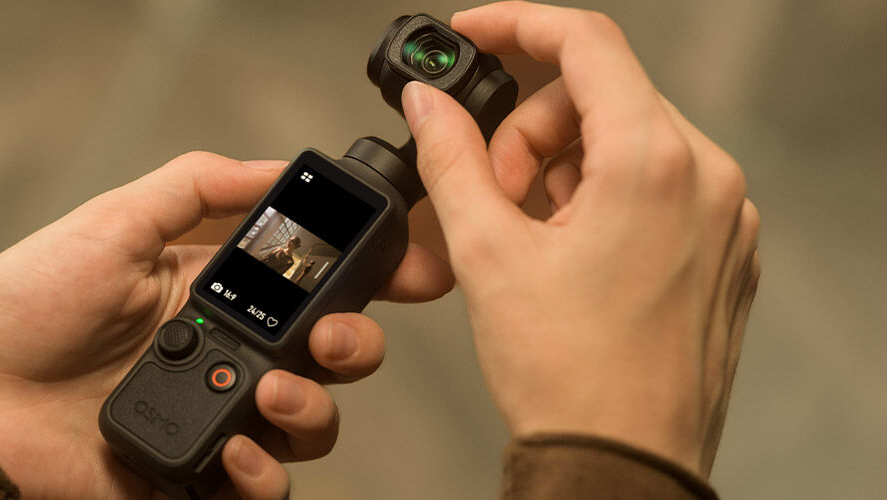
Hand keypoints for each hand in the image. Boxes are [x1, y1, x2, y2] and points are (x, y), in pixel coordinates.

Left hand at [0, 151, 453, 497]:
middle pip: (334, 358)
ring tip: (270, 393)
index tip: (417, 271)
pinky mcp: (196, 474)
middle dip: (356, 346)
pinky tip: (240, 455)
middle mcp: (232, 355)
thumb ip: (197, 188)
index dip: (376, 278)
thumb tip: (277, 168)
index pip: (319, 285)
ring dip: (313, 411)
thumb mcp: (115, 222)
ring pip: (312, 426)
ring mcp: (217, 417)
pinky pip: (262, 488)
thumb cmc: (29, 301)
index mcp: (222, 291)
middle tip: (330, 339)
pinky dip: (266, 478)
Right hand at [401, 2, 759, 476]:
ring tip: (529, 237)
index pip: (586, 43)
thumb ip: (450, 157)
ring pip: (627, 140)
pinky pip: (657, 184)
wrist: (620, 465)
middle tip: (490, 192)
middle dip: (530, 131)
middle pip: (601, 95)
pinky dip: (603, 197)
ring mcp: (724, 216)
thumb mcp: (487, 253)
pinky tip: (568, 252)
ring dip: (563, 168)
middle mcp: (707, 178)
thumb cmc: (570, 377)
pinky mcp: (723, 249)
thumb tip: (428, 104)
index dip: (516, 27)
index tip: (473, 38)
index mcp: (654, 163)